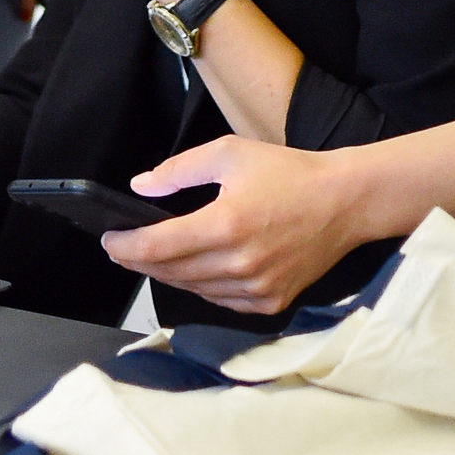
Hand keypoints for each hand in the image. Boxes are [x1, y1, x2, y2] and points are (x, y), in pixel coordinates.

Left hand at [101, 134, 364, 314]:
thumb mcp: (231, 152)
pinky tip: (194, 269)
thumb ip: (180, 170)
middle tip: (122, 248)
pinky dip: (200, 287)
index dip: (125, 246)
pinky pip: (219, 301)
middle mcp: (238, 264)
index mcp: (225, 225)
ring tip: (152, 258)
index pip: (157, 247)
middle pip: (169, 272)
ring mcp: (255, 289)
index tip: (109, 239)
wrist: (345, 202)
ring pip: (192, 290)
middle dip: (139, 260)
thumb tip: (141, 188)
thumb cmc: (290, 172)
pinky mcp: (269, 302)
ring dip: (167, 275)